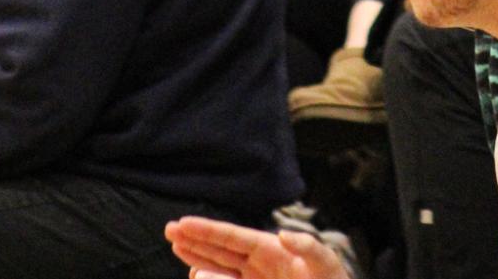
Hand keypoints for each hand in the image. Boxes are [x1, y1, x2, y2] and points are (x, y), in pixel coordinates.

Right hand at [166, 216, 347, 278]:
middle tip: (169, 229)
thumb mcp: (327, 266)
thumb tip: (281, 234)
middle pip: (223, 248)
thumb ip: (310, 249)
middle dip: (197, 239)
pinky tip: (197, 270)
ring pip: (222, 266)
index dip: (209, 231)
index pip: (234, 238)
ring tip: (176, 245)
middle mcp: (262, 264)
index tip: (184, 224)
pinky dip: (213, 276)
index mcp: (274, 251)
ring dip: (199, 256)